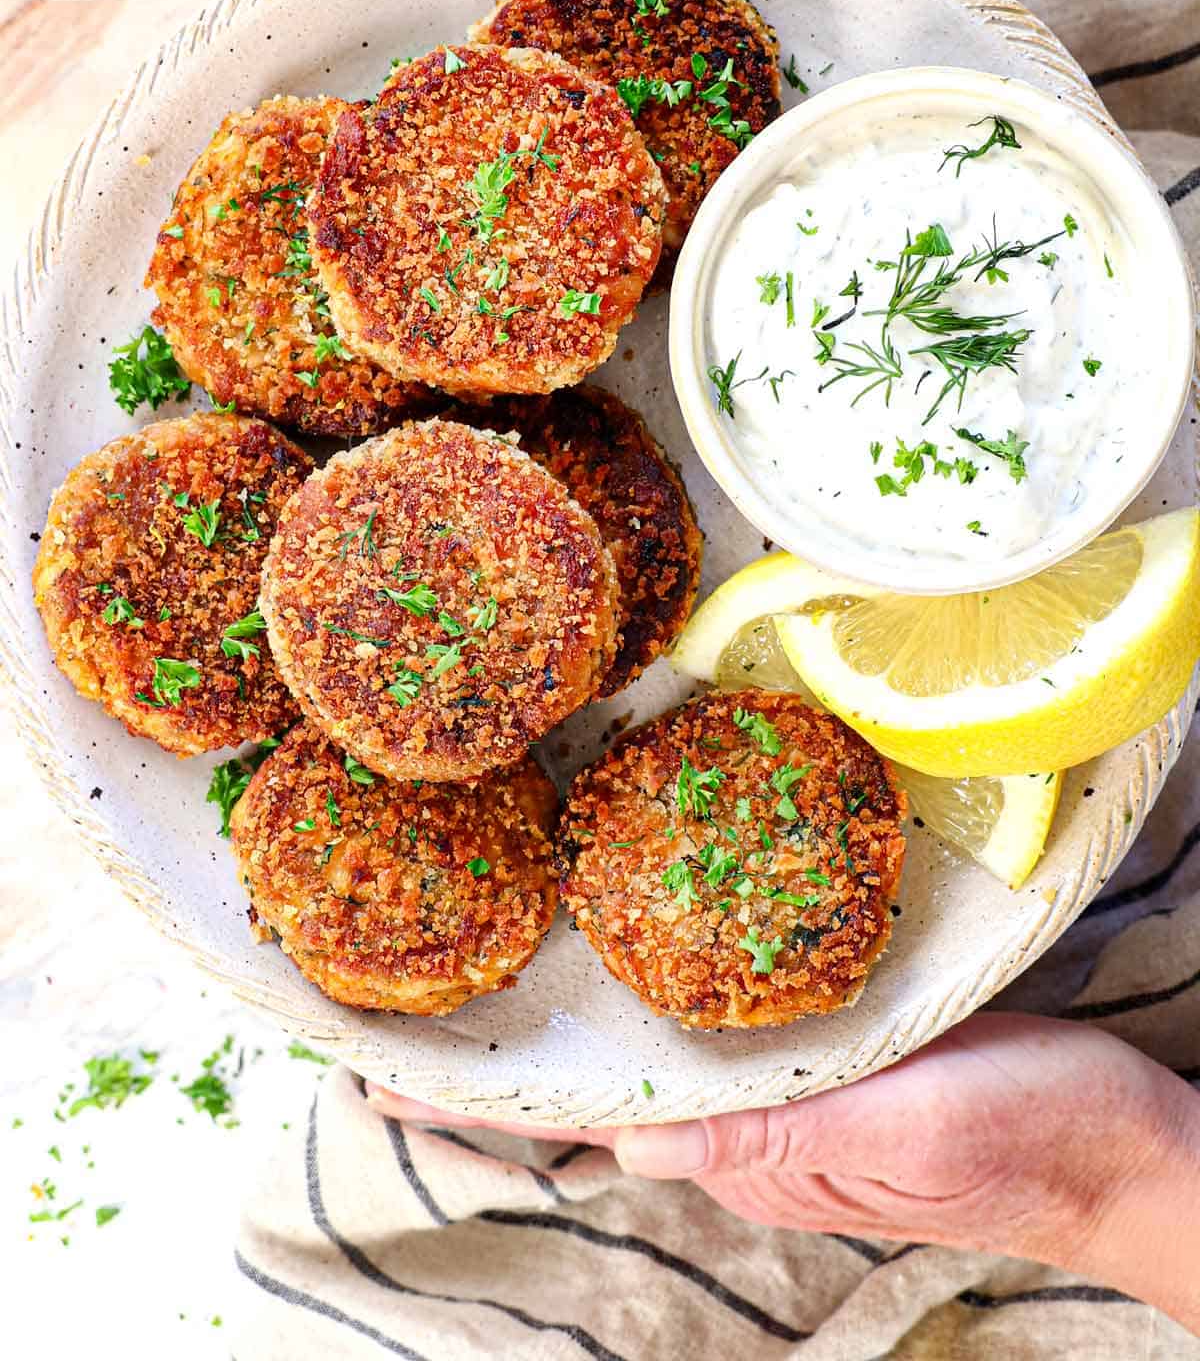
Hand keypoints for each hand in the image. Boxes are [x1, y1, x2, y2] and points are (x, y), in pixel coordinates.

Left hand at [369, 1012, 1199, 1331]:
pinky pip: (721, 1022)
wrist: (1129, 1146)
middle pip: (605, 1083)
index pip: (592, 1118)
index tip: (380, 1063)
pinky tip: (644, 935)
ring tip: (487, 939)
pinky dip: (661, 981)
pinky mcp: (835, 1056)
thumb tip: (639, 1145)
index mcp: (757, 1148)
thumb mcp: (908, 1125)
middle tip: (414, 965)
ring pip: (656, 1048)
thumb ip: (779, 1136)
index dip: (489, 1094)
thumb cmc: (1032, 1133)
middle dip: (509, 1042)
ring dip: (573, 1009)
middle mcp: (754, 1125)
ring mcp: (790, 1095)